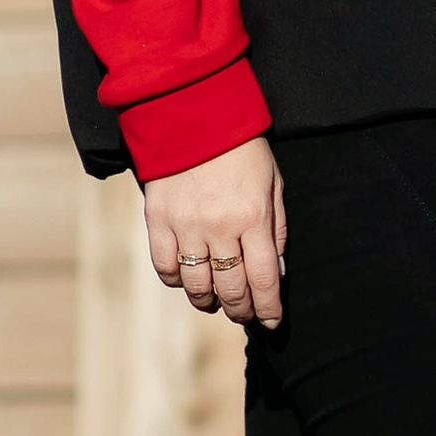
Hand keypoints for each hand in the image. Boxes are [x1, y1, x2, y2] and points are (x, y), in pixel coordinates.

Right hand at [143, 137, 284, 325]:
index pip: (264, 279)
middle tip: (244, 314)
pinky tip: (187, 279)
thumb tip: (277, 270)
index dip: (268, 308)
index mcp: (254, 217)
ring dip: (208, 301)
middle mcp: (220, 226)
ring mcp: (186, 224)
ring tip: (215, 301)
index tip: (271, 321)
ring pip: (197, 285)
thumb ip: (277, 227)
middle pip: (231, 289)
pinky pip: (165, 267)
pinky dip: (176, 280)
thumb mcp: (273, 183)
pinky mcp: (158, 219)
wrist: (194, 113)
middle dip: (241, 310)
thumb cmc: (242, 148)